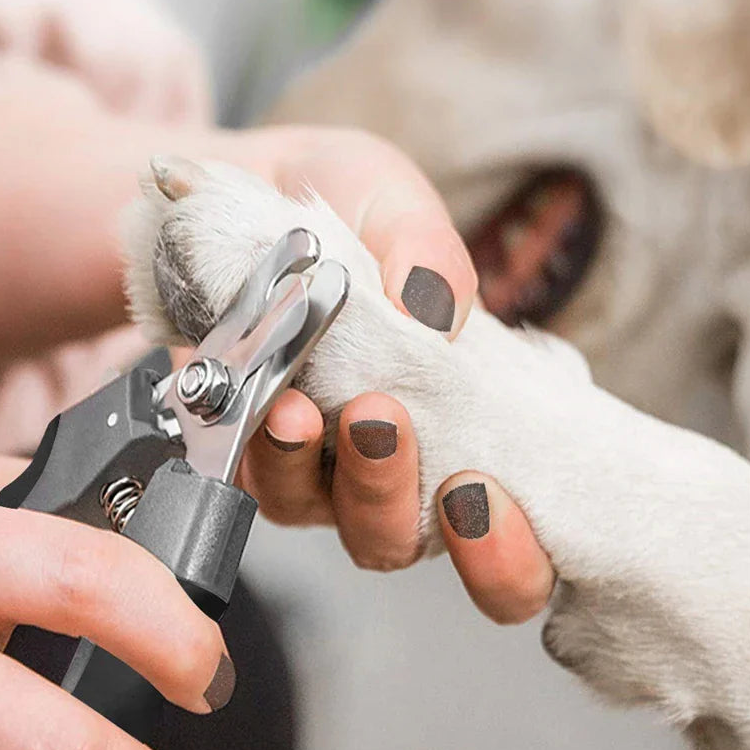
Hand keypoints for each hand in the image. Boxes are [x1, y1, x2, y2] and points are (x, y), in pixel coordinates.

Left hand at [237, 129, 555, 618]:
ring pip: (313, 515)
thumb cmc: (341, 206)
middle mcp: (392, 465)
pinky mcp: (244, 454)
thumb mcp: (389, 197)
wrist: (244, 198)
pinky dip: (252, 446)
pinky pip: (248, 480)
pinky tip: (257, 399)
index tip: (481, 494)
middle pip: (400, 538)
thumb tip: (438, 311)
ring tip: (299, 408)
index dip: (505, 552)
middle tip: (380, 419)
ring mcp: (313, 469)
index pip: (505, 535)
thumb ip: (423, 247)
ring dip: (308, 471)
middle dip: (389, 495)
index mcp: (464, 422)